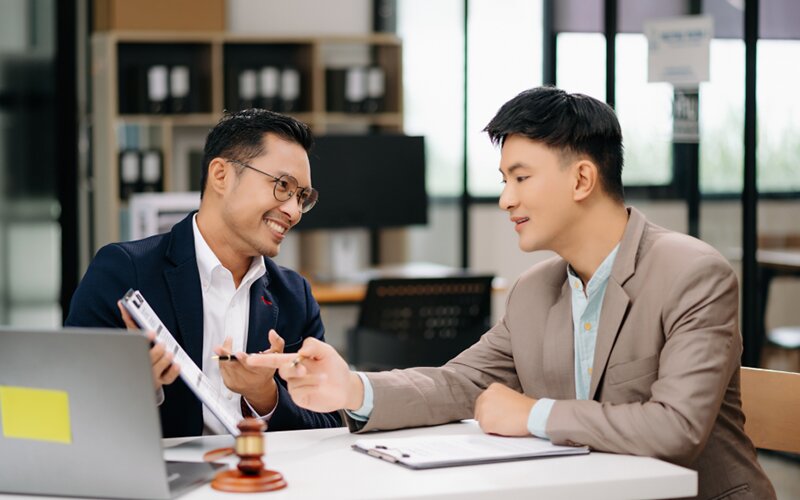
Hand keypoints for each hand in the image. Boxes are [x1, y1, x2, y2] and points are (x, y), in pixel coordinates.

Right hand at [117, 301, 179, 390]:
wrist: (137, 376)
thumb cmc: (136, 352)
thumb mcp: (132, 337)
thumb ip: (129, 321)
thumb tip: (122, 303)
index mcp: (132, 353)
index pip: (136, 344)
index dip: (144, 338)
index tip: (151, 333)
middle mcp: (140, 365)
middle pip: (148, 359)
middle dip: (156, 351)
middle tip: (162, 345)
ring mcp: (150, 375)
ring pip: (157, 369)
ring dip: (164, 360)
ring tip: (168, 354)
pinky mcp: (160, 381)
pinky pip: (167, 378)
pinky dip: (173, 372)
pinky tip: (176, 364)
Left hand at [215, 330, 283, 413]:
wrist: (259, 389)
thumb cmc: (266, 371)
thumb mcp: (276, 357)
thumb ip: (277, 343)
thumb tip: (272, 333)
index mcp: (261, 372)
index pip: (252, 366)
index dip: (244, 359)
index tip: (239, 354)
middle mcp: (249, 379)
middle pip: (235, 367)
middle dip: (227, 356)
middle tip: (220, 348)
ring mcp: (238, 383)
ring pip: (227, 367)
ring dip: (222, 356)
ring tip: (220, 348)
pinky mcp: (229, 384)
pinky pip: (223, 371)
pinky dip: (222, 361)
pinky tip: (223, 354)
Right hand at [246, 337, 363, 412]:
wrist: (345, 385)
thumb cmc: (334, 367)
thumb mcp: (326, 351)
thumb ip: (313, 345)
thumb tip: (301, 349)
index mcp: (295, 359)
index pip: (275, 359)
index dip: (262, 359)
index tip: (249, 359)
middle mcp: (293, 374)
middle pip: (283, 369)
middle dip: (293, 368)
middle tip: (304, 368)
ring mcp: (296, 387)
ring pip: (294, 381)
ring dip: (309, 378)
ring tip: (324, 377)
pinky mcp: (301, 398)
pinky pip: (299, 392)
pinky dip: (311, 386)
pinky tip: (321, 385)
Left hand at [474, 383, 536, 436]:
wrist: (532, 414)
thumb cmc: (526, 408)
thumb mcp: (509, 396)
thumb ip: (498, 400)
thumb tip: (493, 410)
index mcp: (492, 388)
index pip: (483, 402)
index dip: (491, 411)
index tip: (498, 414)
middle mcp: (485, 395)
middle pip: (480, 411)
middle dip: (489, 417)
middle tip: (503, 420)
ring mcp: (484, 408)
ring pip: (482, 421)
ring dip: (492, 424)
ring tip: (506, 422)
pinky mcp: (485, 421)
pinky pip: (485, 430)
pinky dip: (493, 432)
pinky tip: (505, 427)